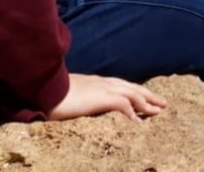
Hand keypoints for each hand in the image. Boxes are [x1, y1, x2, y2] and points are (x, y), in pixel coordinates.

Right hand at [48, 73, 167, 121]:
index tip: (144, 98)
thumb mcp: (65, 95)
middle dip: (147, 95)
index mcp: (94, 82)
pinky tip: (140, 122)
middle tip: (162, 103)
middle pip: (130, 87)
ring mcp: (102, 88)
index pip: (119, 85)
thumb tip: (75, 104)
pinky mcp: (100, 97)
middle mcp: (101, 82)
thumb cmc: (49, 93)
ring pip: (132, 93)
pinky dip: (133, 111)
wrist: (42, 89)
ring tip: (158, 111)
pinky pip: (123, 104)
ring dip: (147, 102)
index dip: (133, 91)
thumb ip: (75, 97)